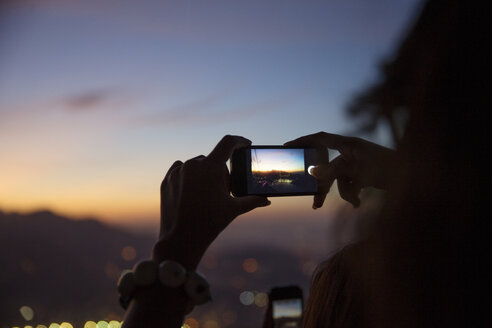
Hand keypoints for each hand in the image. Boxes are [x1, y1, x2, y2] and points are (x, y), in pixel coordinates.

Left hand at [155, 135, 269, 268]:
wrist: (181, 239)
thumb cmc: (209, 223)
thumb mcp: (233, 210)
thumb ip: (252, 201)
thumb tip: (266, 200)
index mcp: (210, 167)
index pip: (228, 143)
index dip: (239, 141)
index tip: (245, 144)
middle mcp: (192, 165)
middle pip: (213, 160)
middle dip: (221, 172)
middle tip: (224, 191)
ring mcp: (177, 172)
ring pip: (197, 166)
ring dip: (204, 174)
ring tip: (207, 196)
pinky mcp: (167, 180)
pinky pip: (181, 171)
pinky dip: (189, 177)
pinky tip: (193, 193)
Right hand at [285, 132, 395, 208]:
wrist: (416, 180)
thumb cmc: (391, 169)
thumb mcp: (359, 170)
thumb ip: (333, 170)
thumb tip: (311, 170)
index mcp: (349, 144)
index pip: (320, 139)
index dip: (302, 141)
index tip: (287, 147)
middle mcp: (351, 153)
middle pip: (327, 167)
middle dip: (323, 185)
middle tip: (315, 202)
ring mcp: (357, 164)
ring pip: (338, 180)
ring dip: (345, 192)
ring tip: (355, 203)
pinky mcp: (363, 175)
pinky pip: (349, 185)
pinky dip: (353, 194)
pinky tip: (360, 201)